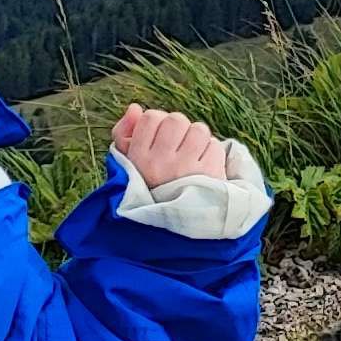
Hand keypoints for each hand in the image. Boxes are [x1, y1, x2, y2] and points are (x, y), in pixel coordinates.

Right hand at [112, 103, 230, 189]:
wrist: (172, 232)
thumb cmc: (150, 190)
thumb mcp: (130, 165)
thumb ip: (125, 133)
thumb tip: (135, 108)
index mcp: (138, 159)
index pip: (150, 118)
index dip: (157, 123)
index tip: (159, 139)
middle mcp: (161, 163)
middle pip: (176, 120)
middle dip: (179, 130)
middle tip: (177, 147)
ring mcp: (187, 169)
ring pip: (199, 129)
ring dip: (198, 140)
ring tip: (191, 158)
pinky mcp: (210, 175)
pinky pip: (215, 146)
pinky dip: (211, 154)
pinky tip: (203, 168)